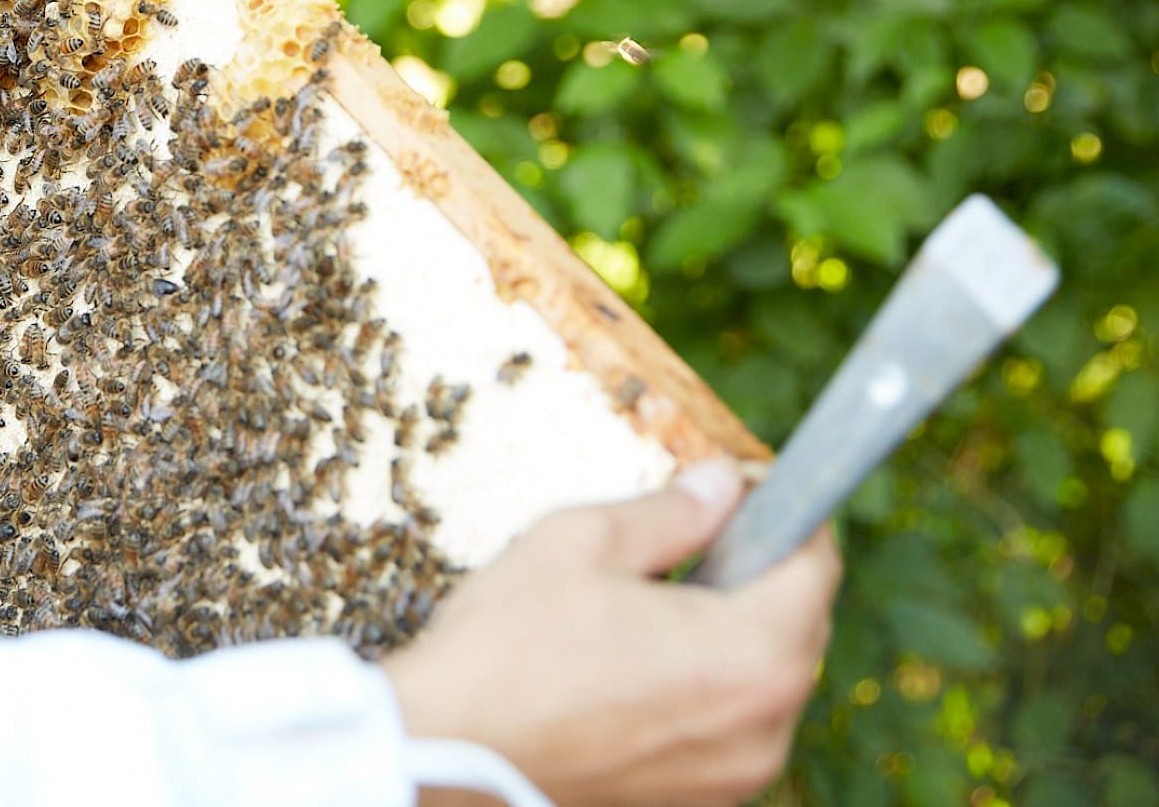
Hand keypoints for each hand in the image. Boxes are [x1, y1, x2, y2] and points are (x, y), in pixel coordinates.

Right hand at [382, 460, 841, 806]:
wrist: (444, 752)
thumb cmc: (507, 646)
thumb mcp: (582, 543)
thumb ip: (671, 513)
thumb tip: (721, 485)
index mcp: (751, 656)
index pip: (816, 566)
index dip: (784, 511)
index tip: (742, 487)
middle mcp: (763, 728)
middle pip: (802, 627)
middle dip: (759, 572)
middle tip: (693, 535)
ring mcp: (733, 777)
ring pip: (766, 680)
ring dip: (732, 633)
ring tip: (651, 603)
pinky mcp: (696, 802)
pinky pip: (730, 726)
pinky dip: (705, 686)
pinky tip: (635, 659)